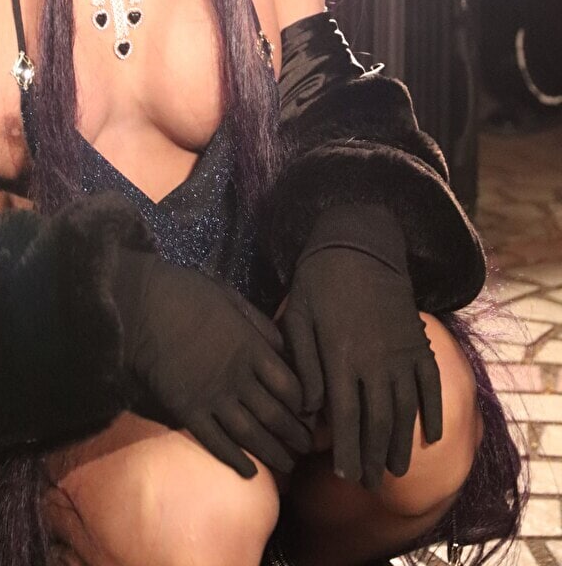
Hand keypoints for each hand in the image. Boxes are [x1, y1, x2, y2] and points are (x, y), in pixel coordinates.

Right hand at [114, 250, 312, 477]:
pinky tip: (249, 472)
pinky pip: (216, 443)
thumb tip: (284, 347)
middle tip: (307, 448)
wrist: (141, 307)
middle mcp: (238, 378)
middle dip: (295, 435)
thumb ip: (259, 323)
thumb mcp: (230, 297)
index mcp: (251, 348)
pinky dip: (235, 460)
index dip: (305, 404)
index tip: (311, 413)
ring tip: (288, 466)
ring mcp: (212, 398)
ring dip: (273, 453)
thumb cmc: (186, 294)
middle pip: (276, 415)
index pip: (290, 385)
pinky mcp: (187, 411)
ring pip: (251, 435)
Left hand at [281, 208, 441, 489]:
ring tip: (395, 469)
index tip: (346, 477)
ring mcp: (402, 353)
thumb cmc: (318, 282)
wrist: (359, 244)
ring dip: (402, 443)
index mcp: (342, 358)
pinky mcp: (417, 342)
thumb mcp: (297, 319)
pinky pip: (430, 384)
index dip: (348, 452)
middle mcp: (376, 362)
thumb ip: (304, 366)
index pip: (347, 419)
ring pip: (406, 410)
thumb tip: (309, 411)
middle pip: (379, 423)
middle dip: (375, 458)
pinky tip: (432, 435)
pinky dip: (433, 411)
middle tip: (371, 485)